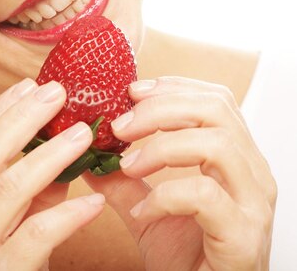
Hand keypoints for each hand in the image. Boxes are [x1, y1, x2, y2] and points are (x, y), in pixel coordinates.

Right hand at [0, 78, 105, 270]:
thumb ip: (19, 189)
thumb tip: (54, 142)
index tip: (28, 86)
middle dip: (21, 119)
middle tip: (57, 92)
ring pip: (8, 189)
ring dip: (50, 155)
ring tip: (83, 134)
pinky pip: (36, 236)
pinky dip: (68, 215)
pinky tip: (95, 200)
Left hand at [83, 76, 276, 269]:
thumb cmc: (188, 259)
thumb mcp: (147, 209)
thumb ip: (121, 179)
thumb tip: (87, 151)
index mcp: (235, 159)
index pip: (216, 99)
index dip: (172, 87)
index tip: (131, 92)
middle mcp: (252, 175)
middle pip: (216, 110)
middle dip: (160, 108)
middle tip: (120, 126)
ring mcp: (253, 205)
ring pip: (217, 144)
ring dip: (160, 148)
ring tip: (128, 166)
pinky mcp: (243, 236)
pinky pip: (205, 196)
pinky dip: (165, 196)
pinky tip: (143, 211)